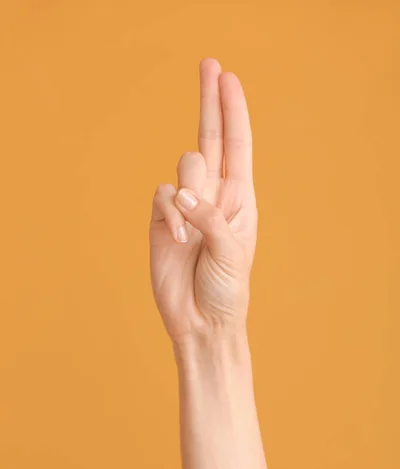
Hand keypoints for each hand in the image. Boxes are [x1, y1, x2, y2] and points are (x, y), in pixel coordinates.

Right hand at [149, 58, 257, 343]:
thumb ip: (209, 217)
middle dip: (210, 101)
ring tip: (191, 228)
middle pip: (209, 138)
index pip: (237, 146)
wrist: (200, 321)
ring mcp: (186, 206)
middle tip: (209, 63)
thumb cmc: (226, 289)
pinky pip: (160, 195)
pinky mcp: (161, 219)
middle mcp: (213, 196)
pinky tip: (175, 237)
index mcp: (239, 199)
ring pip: (183, 167)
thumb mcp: (231, 251)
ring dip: (188, 190)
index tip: (228, 78)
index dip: (233, 111)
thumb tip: (181, 193)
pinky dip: (167, 212)